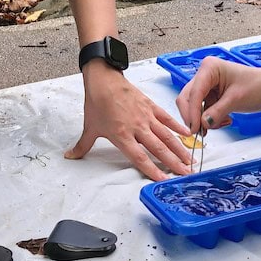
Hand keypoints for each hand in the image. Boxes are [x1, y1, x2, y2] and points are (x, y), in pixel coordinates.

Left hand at [66, 63, 192, 180]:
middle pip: (159, 149)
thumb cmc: (97, 103)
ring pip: (167, 135)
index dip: (152, 170)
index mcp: (122, 136)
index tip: (164, 180)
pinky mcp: (150, 106)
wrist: (103, 80)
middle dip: (174, 163)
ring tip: (190, 159)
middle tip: (187, 174)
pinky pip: (166, 118)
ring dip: (180, 148)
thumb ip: (82, 146)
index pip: (140, 157)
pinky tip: (187, 134)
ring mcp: (146, 116)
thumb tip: (70, 156)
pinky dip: (177, 126)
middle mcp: (137, 127)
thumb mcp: (89, 127)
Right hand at [176, 56, 260, 131]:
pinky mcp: (211, 95)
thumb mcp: (237, 99)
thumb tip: (202, 124)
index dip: (192, 112)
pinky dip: (210, 119)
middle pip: (188, 98)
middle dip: (194, 116)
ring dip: (203, 119)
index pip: (194, 92)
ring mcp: (207, 85)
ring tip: (222, 123)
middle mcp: (205, 75)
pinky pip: (202, 111)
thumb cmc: (258, 86)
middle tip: (200, 133)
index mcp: (209, 68)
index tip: (194, 129)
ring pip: (194, 106)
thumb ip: (217, 111)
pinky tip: (224, 120)